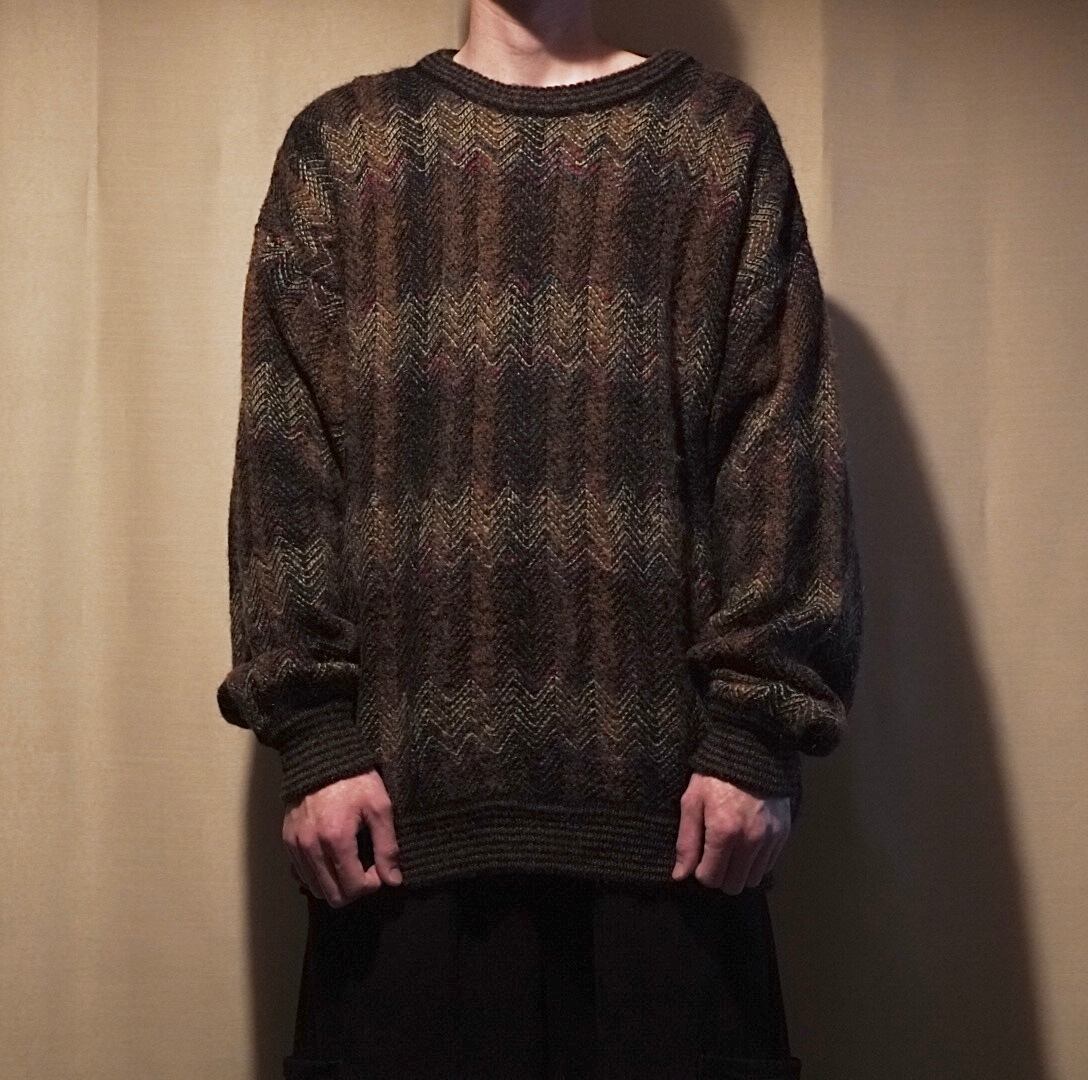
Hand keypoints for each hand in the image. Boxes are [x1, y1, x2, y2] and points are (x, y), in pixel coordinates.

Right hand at [283, 768, 402, 906]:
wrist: (321, 755)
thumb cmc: (355, 778)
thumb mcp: (380, 806)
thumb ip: (387, 846)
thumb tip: (393, 880)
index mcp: (336, 839)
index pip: (353, 887)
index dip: (372, 884)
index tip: (379, 867)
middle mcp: (310, 847)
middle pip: (333, 896)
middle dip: (354, 889)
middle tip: (365, 869)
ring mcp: (295, 845)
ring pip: (315, 889)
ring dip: (335, 884)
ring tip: (350, 863)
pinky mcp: (287, 841)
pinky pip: (301, 874)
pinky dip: (318, 875)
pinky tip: (332, 860)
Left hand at [671, 772, 790, 893]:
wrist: (751, 750)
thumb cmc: (714, 774)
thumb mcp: (692, 801)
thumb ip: (686, 841)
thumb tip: (680, 875)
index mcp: (724, 832)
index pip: (711, 877)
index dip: (701, 872)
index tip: (700, 859)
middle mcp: (750, 840)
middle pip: (733, 885)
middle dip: (720, 876)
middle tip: (714, 857)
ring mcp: (770, 838)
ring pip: (753, 879)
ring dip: (739, 871)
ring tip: (731, 852)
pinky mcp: (783, 833)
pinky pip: (769, 865)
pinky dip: (756, 862)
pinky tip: (747, 845)